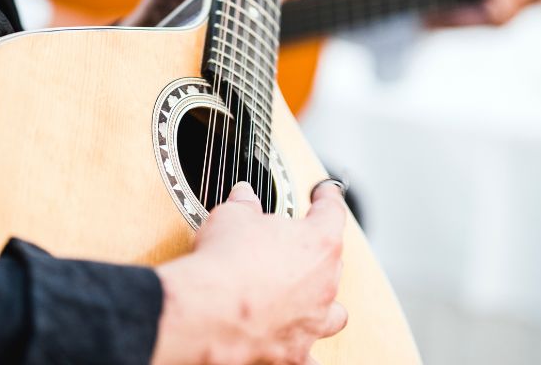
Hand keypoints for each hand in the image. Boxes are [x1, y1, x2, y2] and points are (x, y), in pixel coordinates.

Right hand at [151, 182, 347, 364]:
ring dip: (323, 304)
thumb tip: (243, 197)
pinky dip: (304, 352)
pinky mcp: (293, 352)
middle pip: (332, 262)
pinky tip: (298, 350)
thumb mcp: (232, 217)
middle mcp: (324, 284)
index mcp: (318, 243)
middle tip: (292, 244)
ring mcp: (312, 321)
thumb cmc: (223, 262)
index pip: (332, 211)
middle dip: (314, 251)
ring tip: (309, 298)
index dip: (328, 197)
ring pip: (333, 312)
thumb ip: (244, 206)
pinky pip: (309, 357)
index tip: (325, 192)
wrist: (206, 313)